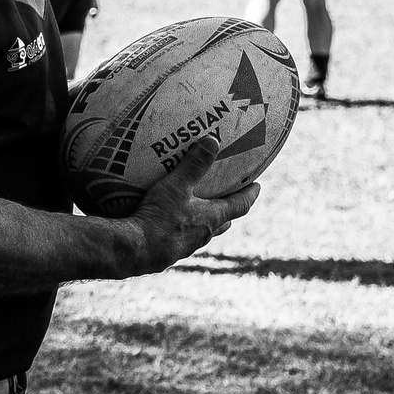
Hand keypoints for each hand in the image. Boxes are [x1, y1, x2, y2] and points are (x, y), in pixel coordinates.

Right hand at [125, 137, 262, 273]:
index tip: (257, 186)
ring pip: (205, 232)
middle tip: (229, 198)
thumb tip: (213, 142)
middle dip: (229, 209)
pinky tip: (172, 224)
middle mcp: (204, 233)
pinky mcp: (171, 251)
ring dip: (207, 221)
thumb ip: (194, 164)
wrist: (136, 250)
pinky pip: (185, 239)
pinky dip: (186, 229)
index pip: (240, 205)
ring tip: (200, 210)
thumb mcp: (177, 186)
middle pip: (224, 221)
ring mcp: (188, 245)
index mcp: (212, 217)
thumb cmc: (159, 217)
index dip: (250, 194)